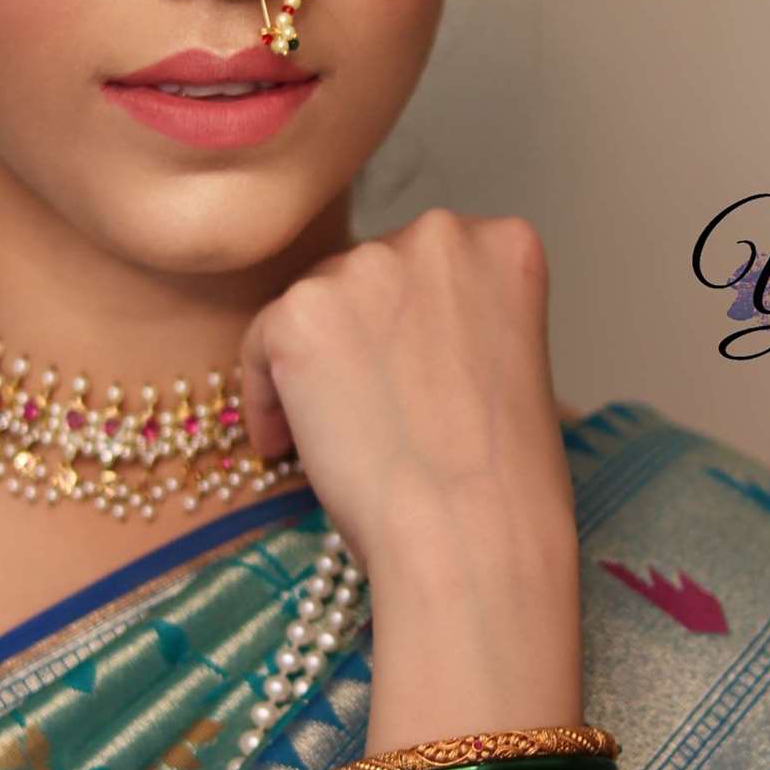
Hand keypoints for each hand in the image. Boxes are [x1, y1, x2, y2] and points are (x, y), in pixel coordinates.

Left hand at [236, 208, 576, 581]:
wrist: (474, 533)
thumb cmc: (501, 477)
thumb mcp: (508, 362)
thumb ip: (455, 321)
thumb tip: (382, 329)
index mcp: (503, 244)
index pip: (427, 266)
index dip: (407, 326)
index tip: (402, 377)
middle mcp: (438, 236)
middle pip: (365, 275)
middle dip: (356, 339)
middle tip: (361, 410)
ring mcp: (366, 266)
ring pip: (312, 307)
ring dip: (311, 367)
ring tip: (331, 437)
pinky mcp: (302, 312)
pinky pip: (260, 345)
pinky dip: (266, 398)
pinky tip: (288, 447)